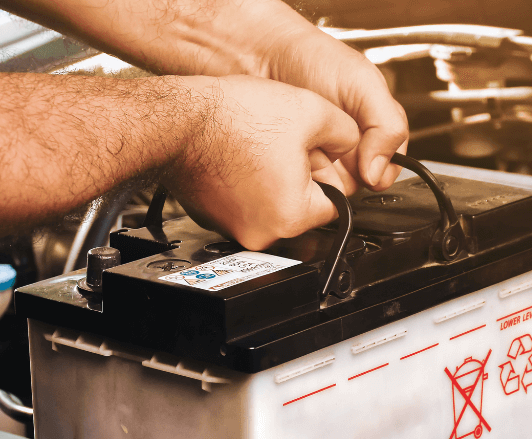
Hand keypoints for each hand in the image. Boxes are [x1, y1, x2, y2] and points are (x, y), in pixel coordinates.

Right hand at [165, 75, 359, 250]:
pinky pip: (245, 206)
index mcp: (292, 215)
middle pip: (304, 209)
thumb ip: (348, 134)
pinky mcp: (214, 219)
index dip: (330, 174)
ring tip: (260, 150)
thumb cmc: (232, 118)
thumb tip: (354, 144)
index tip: (317, 155)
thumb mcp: (312, 112)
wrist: (177, 119)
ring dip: (275, 182)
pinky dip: (248, 185)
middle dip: (302, 179)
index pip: (336, 204)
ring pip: (274, 207)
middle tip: (285, 148)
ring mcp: (234, 230)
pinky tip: (240, 157)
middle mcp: (262, 233)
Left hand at [262, 26, 408, 192]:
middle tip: (332, 150)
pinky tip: (292, 154)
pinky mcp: (296, 164)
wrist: (262, 55)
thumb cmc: (313, 60)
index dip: (380, 172)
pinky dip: (299, 174)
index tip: (365, 168)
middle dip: (346, 173)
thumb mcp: (364, 85)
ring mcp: (323, 156)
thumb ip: (387, 126)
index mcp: (376, 127)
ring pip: (333, 187)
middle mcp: (352, 145)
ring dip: (322, 174)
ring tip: (310, 148)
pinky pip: (304, 184)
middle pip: (361, 182)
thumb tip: (380, 172)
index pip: (390, 166)